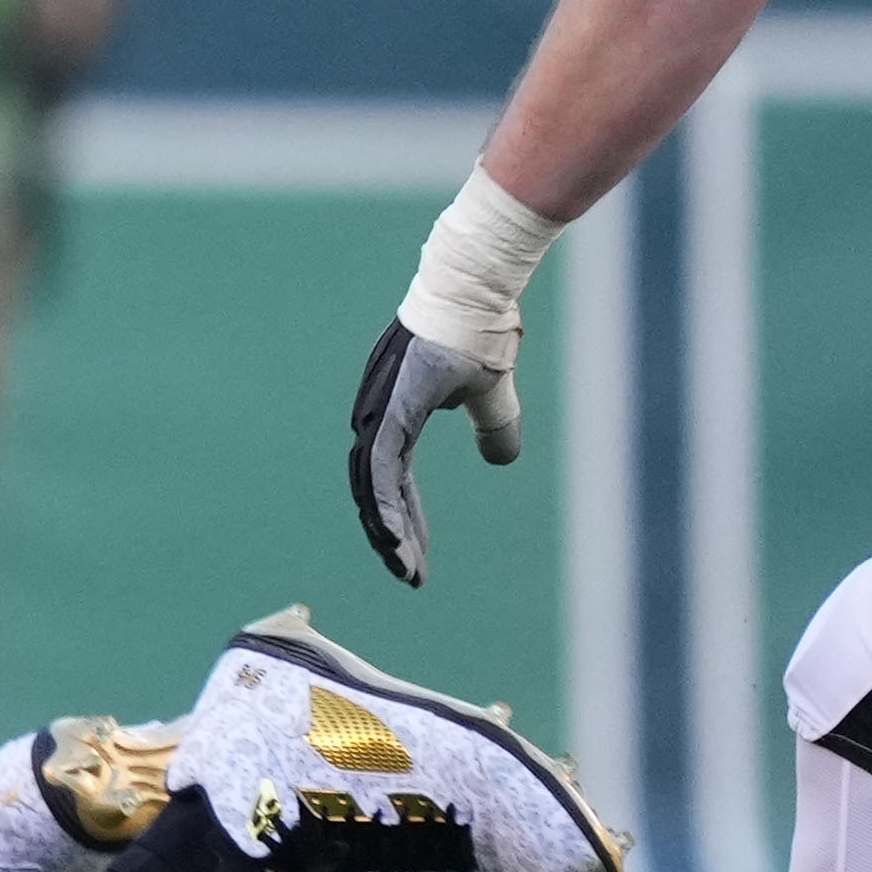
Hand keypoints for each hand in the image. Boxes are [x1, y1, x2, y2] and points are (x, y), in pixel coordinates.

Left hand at [348, 317, 520, 587]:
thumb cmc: (479, 335)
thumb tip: (500, 459)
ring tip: (404, 569)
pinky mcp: (390, 408)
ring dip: (386, 531)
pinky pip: (380, 467)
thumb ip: (492, 426)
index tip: (416, 557)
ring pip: (372, 486)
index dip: (404, 519)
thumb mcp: (490, 395)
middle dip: (391, 536)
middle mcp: (379, 416)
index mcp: (397, 415)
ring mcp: (379, 411)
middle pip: (374, 490)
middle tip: (409, 576)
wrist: (476, 296)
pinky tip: (392, 538)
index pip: (391, 480)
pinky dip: (384, 504)